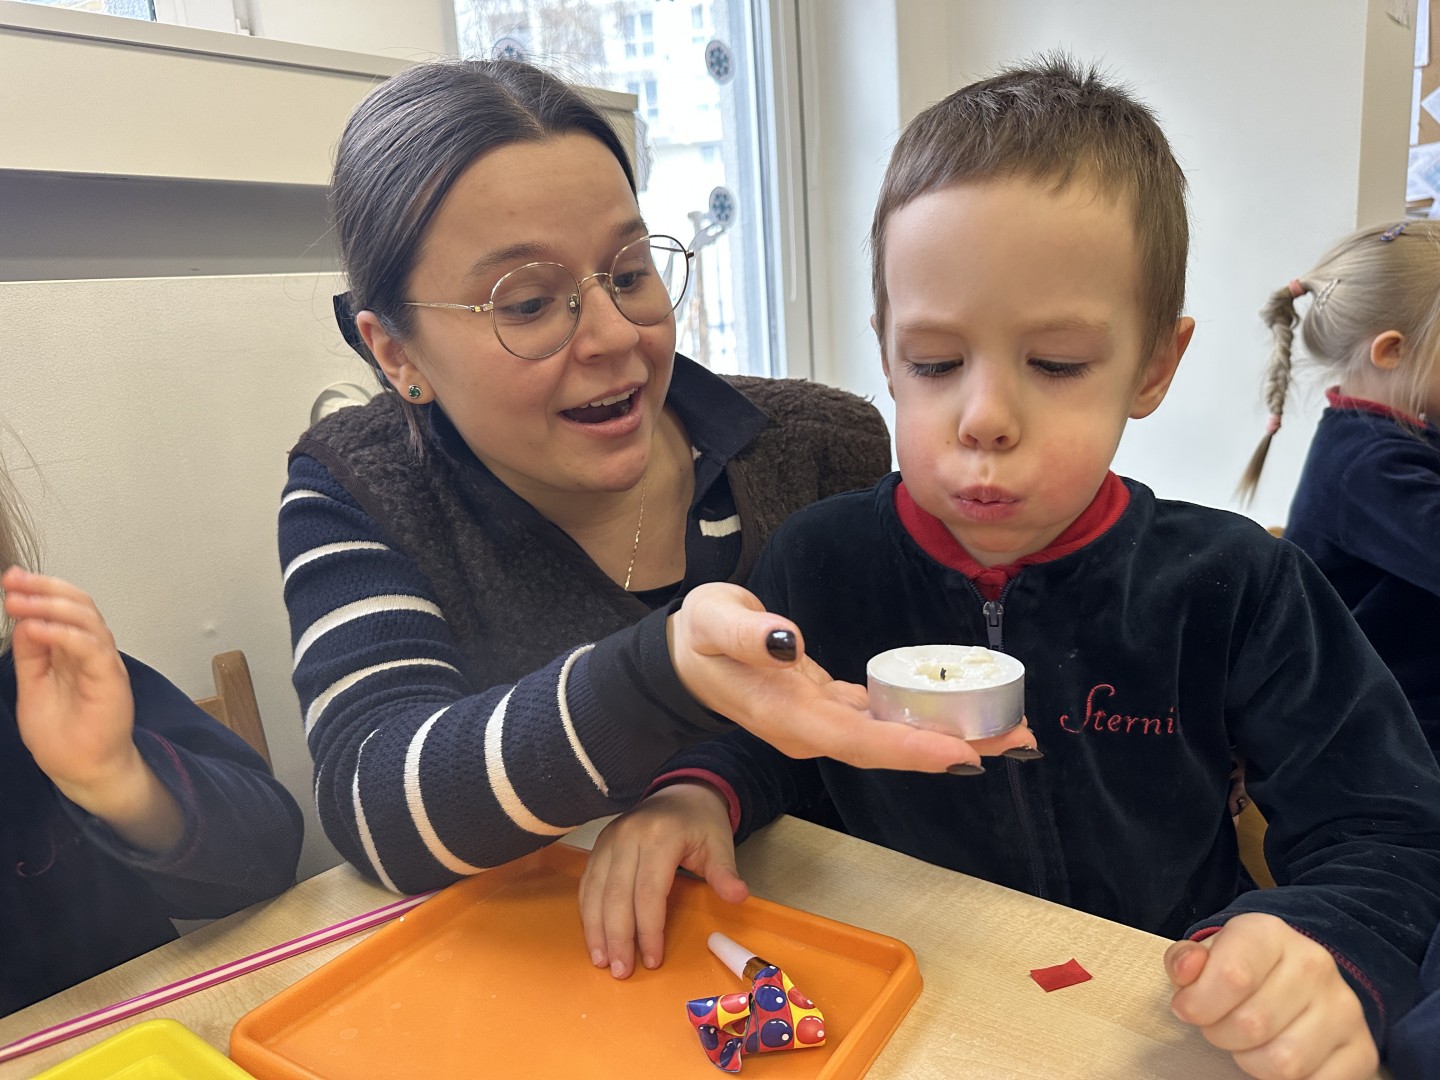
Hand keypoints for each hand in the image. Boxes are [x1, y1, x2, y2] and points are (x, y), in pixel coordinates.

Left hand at [2, 566, 182, 851]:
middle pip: (79, 604)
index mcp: (74, 650)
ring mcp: (103, 663)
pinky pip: (90, 648)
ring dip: (51, 605)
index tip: (10, 579)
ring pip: (88, 619)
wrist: (82, 770)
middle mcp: (92, 650)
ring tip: (18, 600)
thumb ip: (31, 655)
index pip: (64, 607)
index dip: (39, 589)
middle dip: (44, 588)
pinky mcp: (109, 680)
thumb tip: (23, 620)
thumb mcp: (33, 686)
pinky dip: (64, 634)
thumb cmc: (62, 734)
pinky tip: (37, 628)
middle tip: (13, 581)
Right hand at [578, 782, 744, 978]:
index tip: (653, 959)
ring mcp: (609, 840)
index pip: (649, 891)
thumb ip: (724, 873)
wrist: (681, 792)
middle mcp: (628, 837)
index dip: (649, 929)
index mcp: (660, 836)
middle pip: (617, 895)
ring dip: (596, 930)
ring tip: (602, 961)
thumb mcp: (720, 844)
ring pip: (595, 891)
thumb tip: (739, 898)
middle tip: (621, 972)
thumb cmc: (701, 823)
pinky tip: (594, 936)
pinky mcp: (598, 846)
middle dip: (618, 938)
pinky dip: (588, 913)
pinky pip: (587, 884)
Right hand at [667, 583, 1038, 771]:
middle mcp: (811, 731)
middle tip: (1020, 741)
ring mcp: (821, 725)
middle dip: (954, 749)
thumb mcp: (712, 621)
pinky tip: (960, 714)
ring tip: (1010, 733)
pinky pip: (883, 721)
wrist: (682, 659)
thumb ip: (747, 634)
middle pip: (890, 750)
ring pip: (893, 739)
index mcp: (788, 716)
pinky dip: (923, 720)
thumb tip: (789, 642)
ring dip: (951, 739)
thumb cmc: (699, 635)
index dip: (911, 747)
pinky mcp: (830, 711)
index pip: (858, 738)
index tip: (962, 753)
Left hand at [1165, 912, 1377, 1079]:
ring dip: (1251, 1062)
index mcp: (1269, 933)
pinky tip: (1277, 1056)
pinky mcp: (1362, 1050)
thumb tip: (1187, 968)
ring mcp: (1344, 1008)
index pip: (1232, 976)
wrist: (1295, 978)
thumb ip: (1185, 960)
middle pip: (1252, 1025)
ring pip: (1283, 1063)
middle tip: (1219, 1026)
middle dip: (1220, 1035)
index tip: (1187, 1009)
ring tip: (1247, 1043)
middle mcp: (1314, 965)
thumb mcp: (1207, 955)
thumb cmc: (1240, 968)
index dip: (1198, 1004)